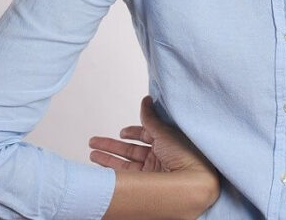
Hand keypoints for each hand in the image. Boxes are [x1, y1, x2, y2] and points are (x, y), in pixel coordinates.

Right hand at [89, 96, 218, 177]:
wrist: (193, 183)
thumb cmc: (186, 156)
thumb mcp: (165, 132)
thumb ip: (150, 118)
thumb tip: (145, 99)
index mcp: (167, 143)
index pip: (146, 136)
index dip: (132, 133)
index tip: (121, 132)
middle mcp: (160, 158)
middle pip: (131, 150)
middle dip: (112, 146)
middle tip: (94, 142)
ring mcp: (152, 173)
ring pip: (125, 163)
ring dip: (108, 158)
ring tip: (92, 154)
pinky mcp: (146, 184)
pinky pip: (126, 176)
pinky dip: (113, 171)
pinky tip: (101, 168)